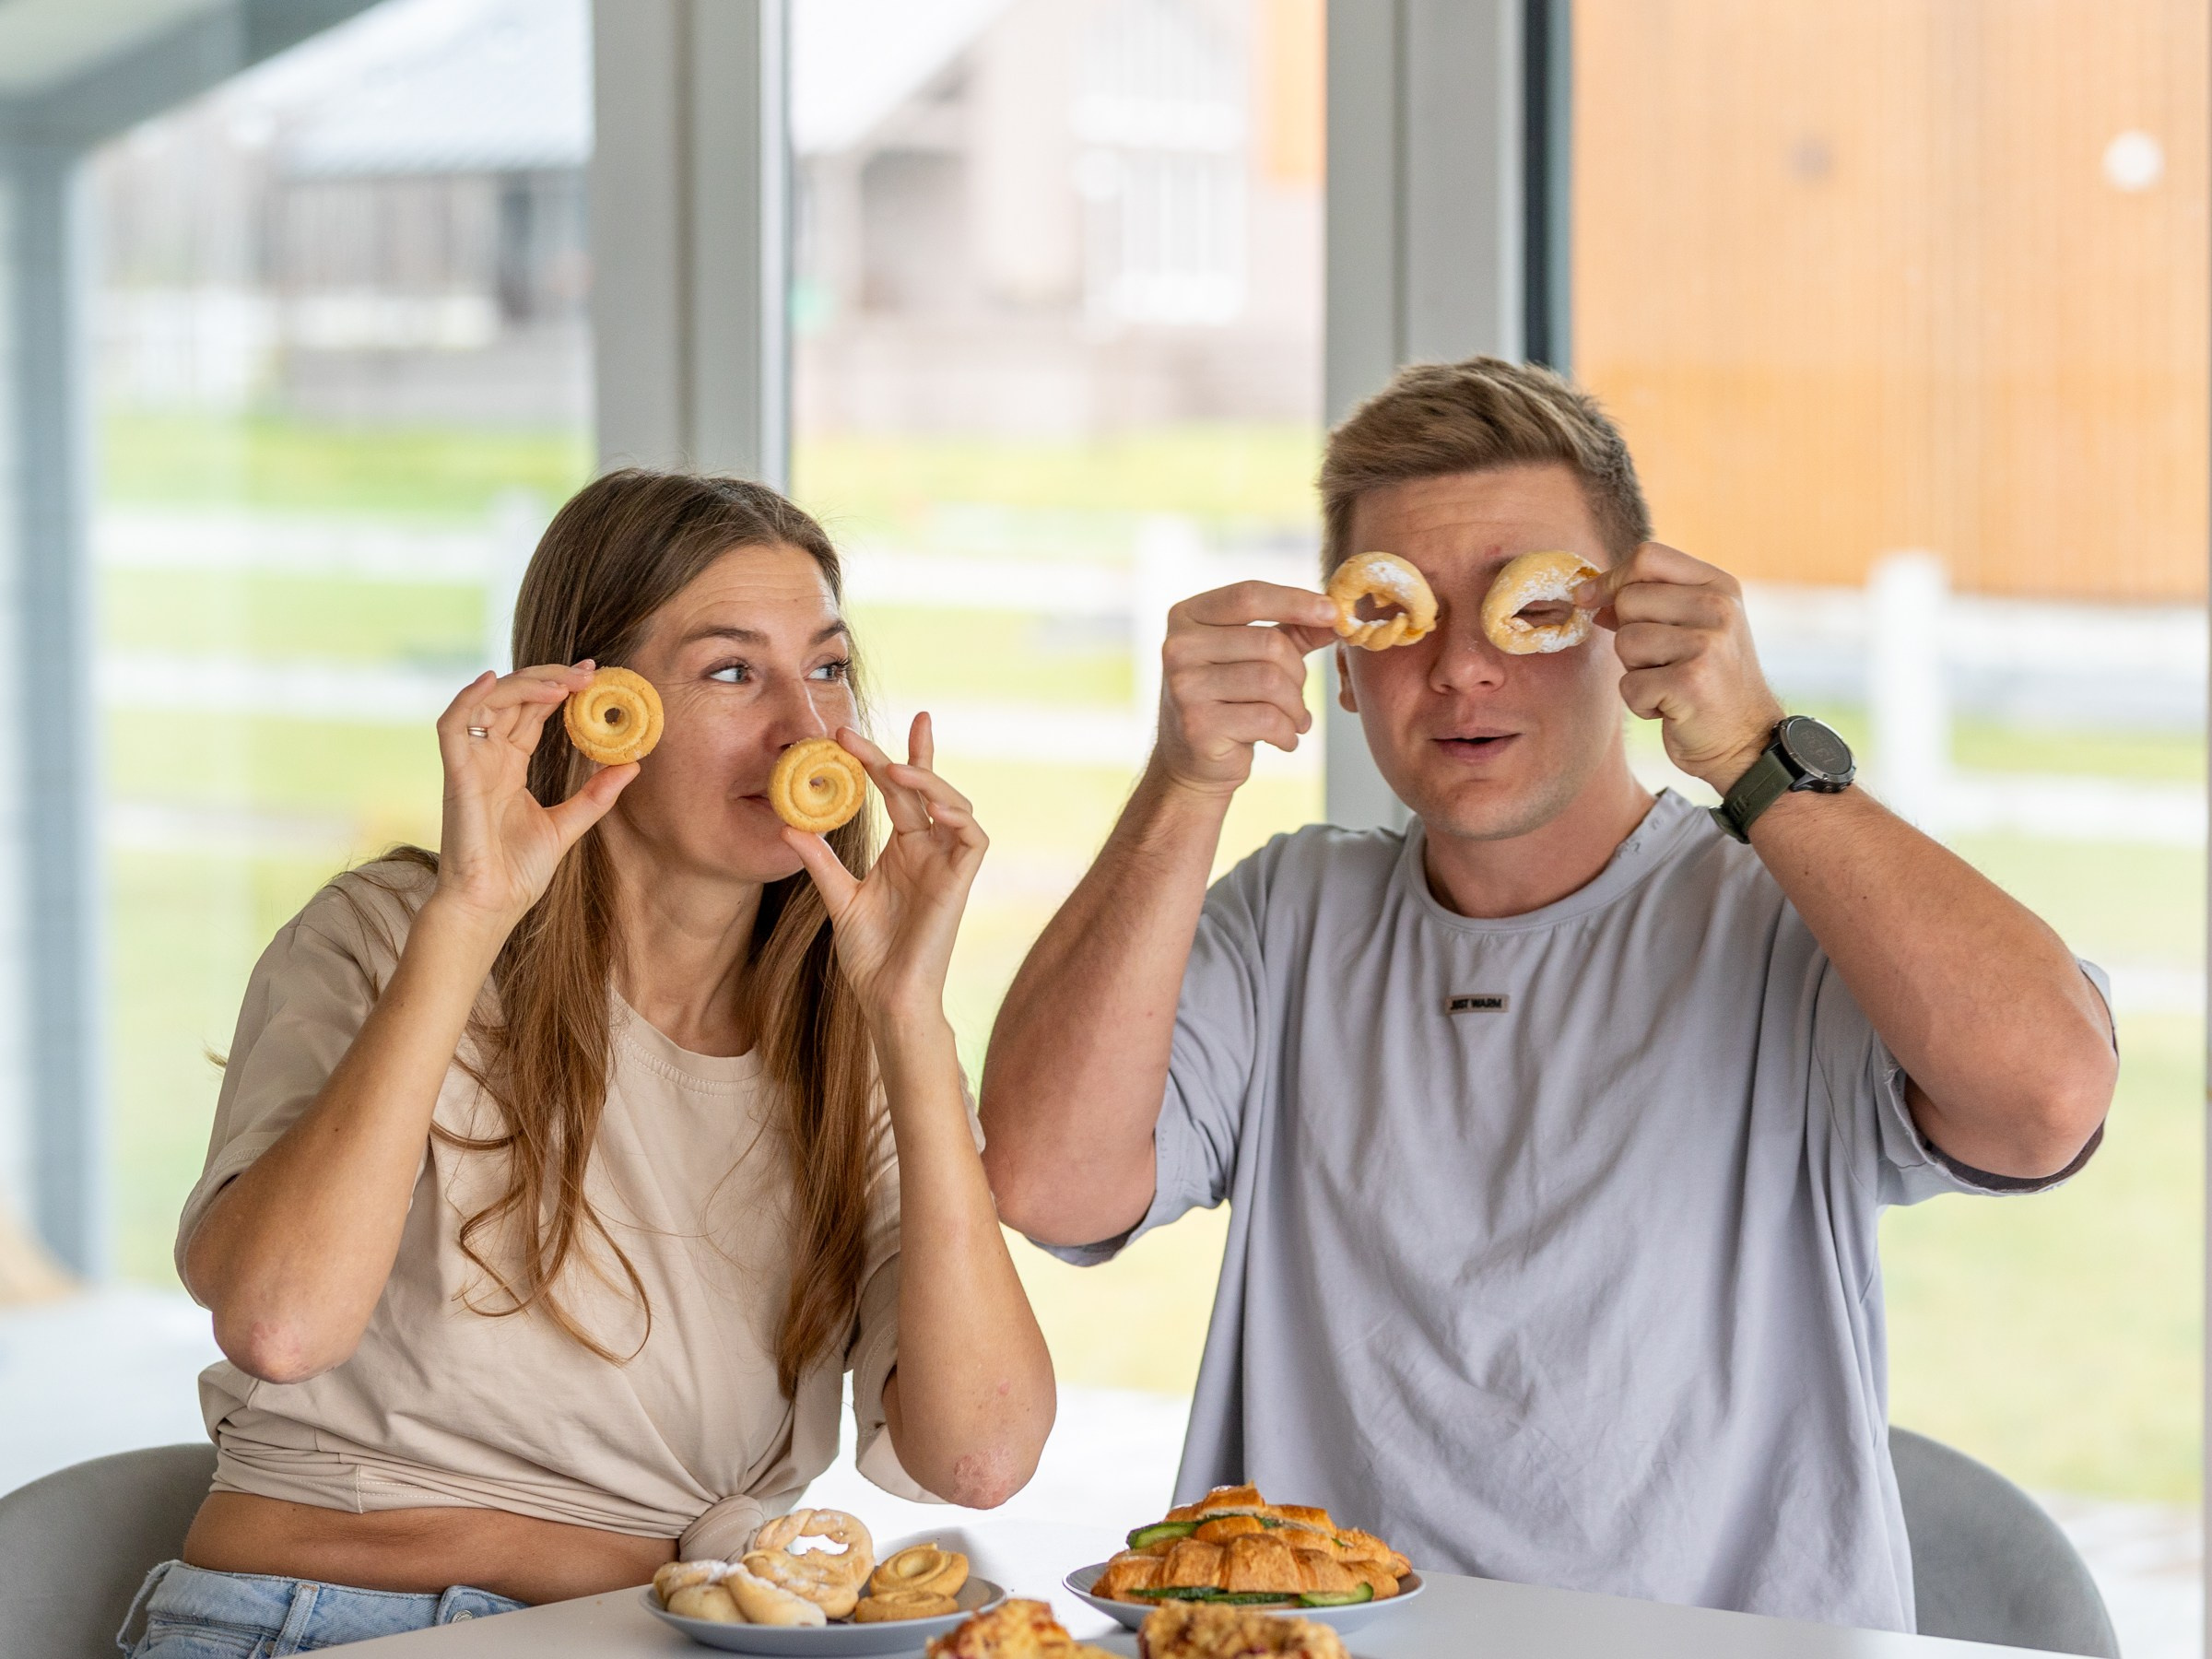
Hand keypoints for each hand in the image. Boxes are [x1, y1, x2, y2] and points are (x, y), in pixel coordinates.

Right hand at [431, 663, 638, 931]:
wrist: (491, 906)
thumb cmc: (517, 873)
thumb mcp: (567, 826)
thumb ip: (596, 795)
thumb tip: (633, 765)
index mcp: (508, 767)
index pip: (531, 714)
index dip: (557, 690)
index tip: (593, 676)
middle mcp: (487, 759)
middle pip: (512, 700)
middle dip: (548, 678)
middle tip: (587, 671)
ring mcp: (470, 765)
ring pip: (487, 703)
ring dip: (523, 684)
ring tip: (563, 682)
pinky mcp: (456, 776)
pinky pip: (453, 725)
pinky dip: (468, 698)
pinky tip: (493, 679)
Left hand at [783, 715, 985, 1028]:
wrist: (887, 996)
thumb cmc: (869, 955)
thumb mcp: (838, 897)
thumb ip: (819, 860)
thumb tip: (788, 824)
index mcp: (903, 849)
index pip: (898, 792)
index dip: (882, 758)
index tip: (847, 732)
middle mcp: (929, 850)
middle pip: (920, 789)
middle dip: (898, 755)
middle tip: (854, 734)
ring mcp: (947, 864)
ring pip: (954, 804)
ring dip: (927, 781)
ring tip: (892, 769)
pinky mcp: (962, 882)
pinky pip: (974, 837)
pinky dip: (958, 816)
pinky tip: (932, 807)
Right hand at [1155, 582, 1338, 796]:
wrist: (1191, 761)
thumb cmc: (1227, 701)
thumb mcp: (1255, 657)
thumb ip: (1292, 632)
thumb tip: (1335, 617)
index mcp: (1187, 616)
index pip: (1248, 596)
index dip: (1295, 601)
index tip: (1332, 612)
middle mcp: (1177, 647)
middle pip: (1268, 643)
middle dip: (1298, 672)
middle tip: (1299, 694)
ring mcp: (1184, 687)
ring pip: (1272, 682)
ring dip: (1296, 705)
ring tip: (1294, 719)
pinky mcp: (1198, 725)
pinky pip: (1267, 719)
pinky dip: (1288, 732)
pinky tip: (1283, 739)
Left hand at [1579, 542, 1783, 791]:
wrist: (1746, 741)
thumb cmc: (1709, 683)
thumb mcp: (1691, 629)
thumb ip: (1649, 605)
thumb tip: (1588, 593)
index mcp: (1719, 586)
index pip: (1648, 556)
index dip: (1611, 578)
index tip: (1590, 599)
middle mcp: (1719, 609)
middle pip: (1629, 599)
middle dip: (1628, 635)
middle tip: (1662, 662)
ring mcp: (1708, 645)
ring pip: (1625, 642)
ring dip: (1635, 671)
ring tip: (1669, 683)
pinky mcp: (1691, 683)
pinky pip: (1629, 684)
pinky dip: (1641, 703)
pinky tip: (1672, 708)